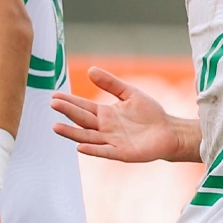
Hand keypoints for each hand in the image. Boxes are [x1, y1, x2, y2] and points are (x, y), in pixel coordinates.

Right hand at [51, 67, 199, 162]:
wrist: (168, 131)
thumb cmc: (150, 113)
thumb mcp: (130, 93)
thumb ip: (111, 83)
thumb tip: (90, 69)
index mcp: (105, 114)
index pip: (83, 107)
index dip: (69, 101)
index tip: (54, 95)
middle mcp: (104, 128)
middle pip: (82, 120)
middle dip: (68, 112)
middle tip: (53, 104)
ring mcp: (111, 141)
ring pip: (87, 137)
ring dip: (72, 133)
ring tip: (56, 127)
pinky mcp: (121, 153)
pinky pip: (104, 151)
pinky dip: (92, 149)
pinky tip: (80, 146)